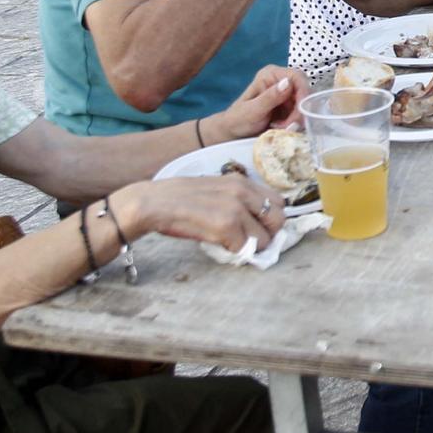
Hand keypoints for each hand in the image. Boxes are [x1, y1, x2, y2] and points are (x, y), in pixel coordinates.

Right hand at [113, 175, 284, 254]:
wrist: (153, 203)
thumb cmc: (181, 199)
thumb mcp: (216, 189)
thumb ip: (239, 199)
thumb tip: (258, 220)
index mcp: (242, 181)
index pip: (278, 201)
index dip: (270, 218)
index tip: (259, 227)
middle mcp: (243, 192)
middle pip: (279, 220)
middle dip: (268, 234)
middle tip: (251, 240)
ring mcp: (236, 209)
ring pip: (265, 238)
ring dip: (252, 247)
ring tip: (233, 243)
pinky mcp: (226, 226)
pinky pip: (245, 248)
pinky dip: (235, 252)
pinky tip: (220, 245)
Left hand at [210, 66, 310, 141]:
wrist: (234, 133)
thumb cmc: (238, 119)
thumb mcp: (252, 110)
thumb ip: (270, 97)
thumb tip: (287, 83)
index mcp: (271, 74)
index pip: (297, 77)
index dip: (303, 93)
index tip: (300, 111)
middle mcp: (281, 81)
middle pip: (304, 92)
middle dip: (299, 111)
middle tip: (289, 126)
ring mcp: (286, 95)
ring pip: (304, 105)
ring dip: (297, 119)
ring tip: (281, 128)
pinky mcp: (289, 107)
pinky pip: (300, 114)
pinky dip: (294, 123)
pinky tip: (282, 128)